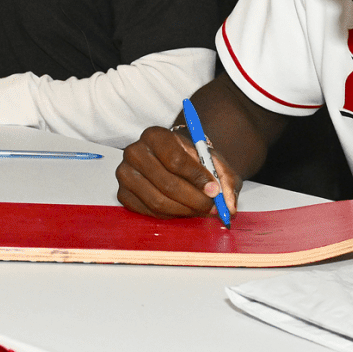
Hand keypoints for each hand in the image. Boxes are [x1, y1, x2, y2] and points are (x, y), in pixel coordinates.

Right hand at [116, 124, 238, 217]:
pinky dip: (170, 215)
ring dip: (184, 210)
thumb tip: (229, 208)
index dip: (197, 178)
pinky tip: (183, 210)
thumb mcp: (213, 161)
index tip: (214, 190)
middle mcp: (135, 152)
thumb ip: (225, 181)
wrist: (175, 161)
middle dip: (193, 199)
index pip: (175, 160)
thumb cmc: (194, 159)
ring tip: (200, 210)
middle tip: (212, 207)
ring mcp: (125, 174)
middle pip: (166, 183)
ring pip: (157, 201)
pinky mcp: (123, 194)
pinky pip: (149, 212)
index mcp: (155, 135)